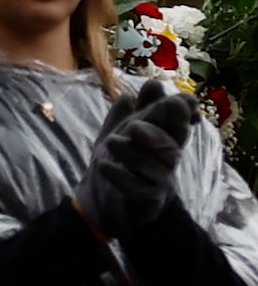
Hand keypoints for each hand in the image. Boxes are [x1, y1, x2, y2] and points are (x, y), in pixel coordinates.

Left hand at [85, 87, 194, 236]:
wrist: (103, 195)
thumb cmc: (121, 156)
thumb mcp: (123, 127)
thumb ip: (136, 107)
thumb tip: (154, 84)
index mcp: (163, 136)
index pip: (178, 124)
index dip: (182, 113)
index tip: (179, 102)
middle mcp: (166, 158)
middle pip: (170, 145)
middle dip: (156, 134)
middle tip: (134, 128)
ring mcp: (159, 181)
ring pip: (154, 166)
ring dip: (131, 153)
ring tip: (110, 142)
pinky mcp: (148, 200)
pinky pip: (139, 189)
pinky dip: (120, 176)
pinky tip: (103, 166)